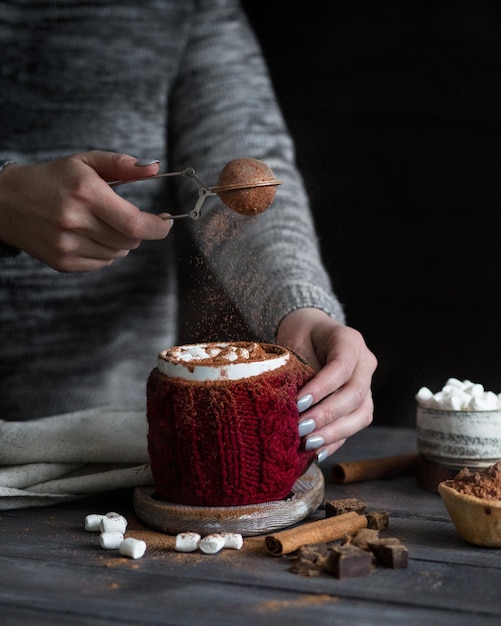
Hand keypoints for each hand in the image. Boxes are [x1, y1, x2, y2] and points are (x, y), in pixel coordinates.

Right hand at [0, 151, 172, 271]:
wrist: (6, 202)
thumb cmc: (52, 179)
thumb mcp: (85, 162)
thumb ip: (122, 165)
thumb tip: (154, 168)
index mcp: (85, 193)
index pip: (134, 223)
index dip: (158, 227)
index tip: (166, 222)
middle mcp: (75, 222)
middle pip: (131, 240)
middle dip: (137, 230)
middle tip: (124, 216)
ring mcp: (67, 245)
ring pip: (119, 253)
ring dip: (120, 240)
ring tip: (99, 223)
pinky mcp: (63, 262)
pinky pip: (102, 263)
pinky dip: (104, 251)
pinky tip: (87, 235)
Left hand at [277, 307, 376, 461]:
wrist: (309, 333)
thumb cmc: (299, 337)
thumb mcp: (296, 344)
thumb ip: (297, 370)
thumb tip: (285, 406)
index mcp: (350, 341)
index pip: (342, 367)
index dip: (322, 388)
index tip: (299, 403)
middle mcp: (365, 363)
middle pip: (355, 394)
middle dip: (327, 415)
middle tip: (301, 428)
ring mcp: (367, 384)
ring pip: (362, 414)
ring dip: (334, 432)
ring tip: (308, 443)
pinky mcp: (361, 404)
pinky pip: (355, 426)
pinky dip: (336, 441)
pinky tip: (317, 452)